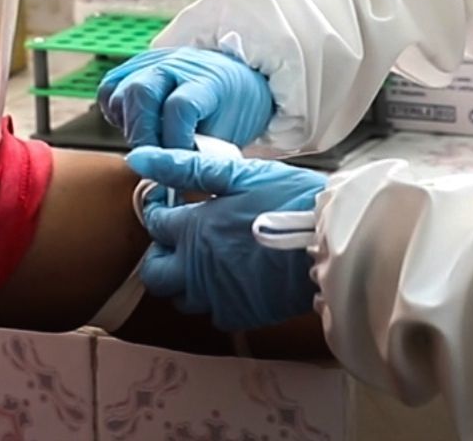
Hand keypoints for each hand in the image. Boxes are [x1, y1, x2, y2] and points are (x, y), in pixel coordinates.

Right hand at [98, 47, 274, 148]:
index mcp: (207, 80)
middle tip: (153, 160)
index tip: (177, 165)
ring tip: (147, 144)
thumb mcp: (228, 133)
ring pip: (120, 91)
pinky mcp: (135, 66)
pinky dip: (115, 112)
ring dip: (128, 126)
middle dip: (142, 135)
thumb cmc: (232, 111)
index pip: (180, 107)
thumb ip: (200, 154)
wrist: (234, 79)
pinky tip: (133, 126)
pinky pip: (109, 88)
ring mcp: (153, 62)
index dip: (174, 141)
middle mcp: (177, 65)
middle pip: (141, 92)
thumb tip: (176, 184)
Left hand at [126, 148, 323, 331]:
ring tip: (204, 260)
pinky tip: (231, 280)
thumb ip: (185, 167)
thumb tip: (139, 158)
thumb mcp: (238, 174)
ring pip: (181, 298)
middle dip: (159, 257)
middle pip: (155, 274)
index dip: (158, 212)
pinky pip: (213, 314)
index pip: (154, 224)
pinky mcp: (241, 314)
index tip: (170, 206)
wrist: (333, 241)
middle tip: (178, 241)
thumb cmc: (291, 200)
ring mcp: (218, 296)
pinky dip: (214, 300)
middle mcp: (197, 268)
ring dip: (184, 280)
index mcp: (194, 229)